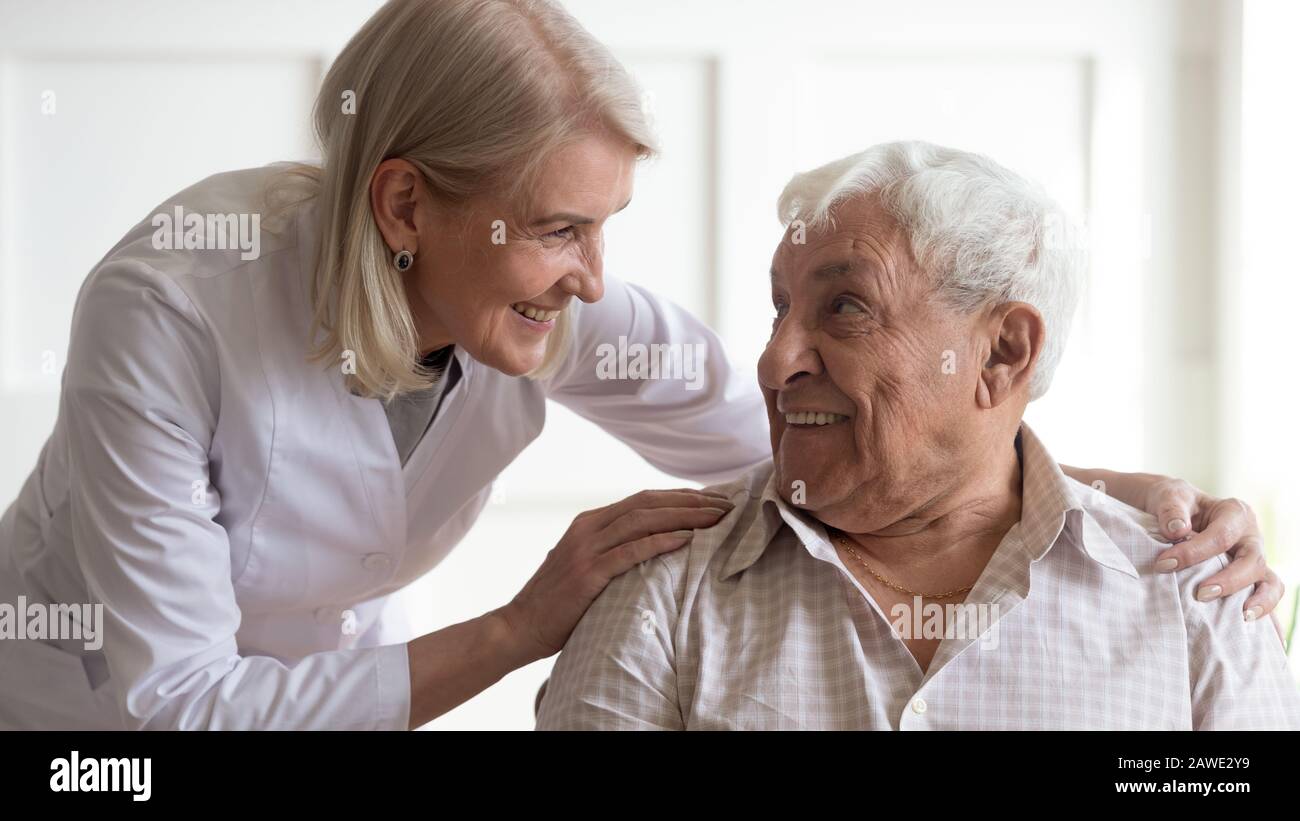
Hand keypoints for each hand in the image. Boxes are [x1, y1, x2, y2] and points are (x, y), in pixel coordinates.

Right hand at [496, 488, 733, 662]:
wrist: (520, 626)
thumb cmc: (558, 603)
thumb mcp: (585, 565)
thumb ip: (610, 551)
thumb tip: (650, 547)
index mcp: (589, 522)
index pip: (643, 499)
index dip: (680, 496)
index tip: (712, 498)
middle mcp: (588, 528)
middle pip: (648, 503)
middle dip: (690, 501)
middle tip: (726, 504)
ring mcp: (586, 549)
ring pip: (643, 521)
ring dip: (684, 517)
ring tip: (716, 518)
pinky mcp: (588, 573)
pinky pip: (631, 551)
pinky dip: (661, 542)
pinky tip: (687, 540)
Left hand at [1147, 479, 1283, 629]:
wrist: (1175, 510)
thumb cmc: (1173, 504)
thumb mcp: (1169, 497)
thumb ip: (1171, 510)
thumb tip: (1176, 530)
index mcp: (1235, 513)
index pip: (1221, 536)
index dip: (1194, 552)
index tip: (1164, 564)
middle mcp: (1250, 537)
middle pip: (1252, 561)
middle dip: (1229, 580)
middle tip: (1201, 595)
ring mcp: (1254, 559)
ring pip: (1270, 582)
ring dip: (1259, 602)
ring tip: (1242, 618)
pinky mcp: (1250, 579)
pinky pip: (1265, 598)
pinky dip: (1268, 617)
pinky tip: (1268, 640)